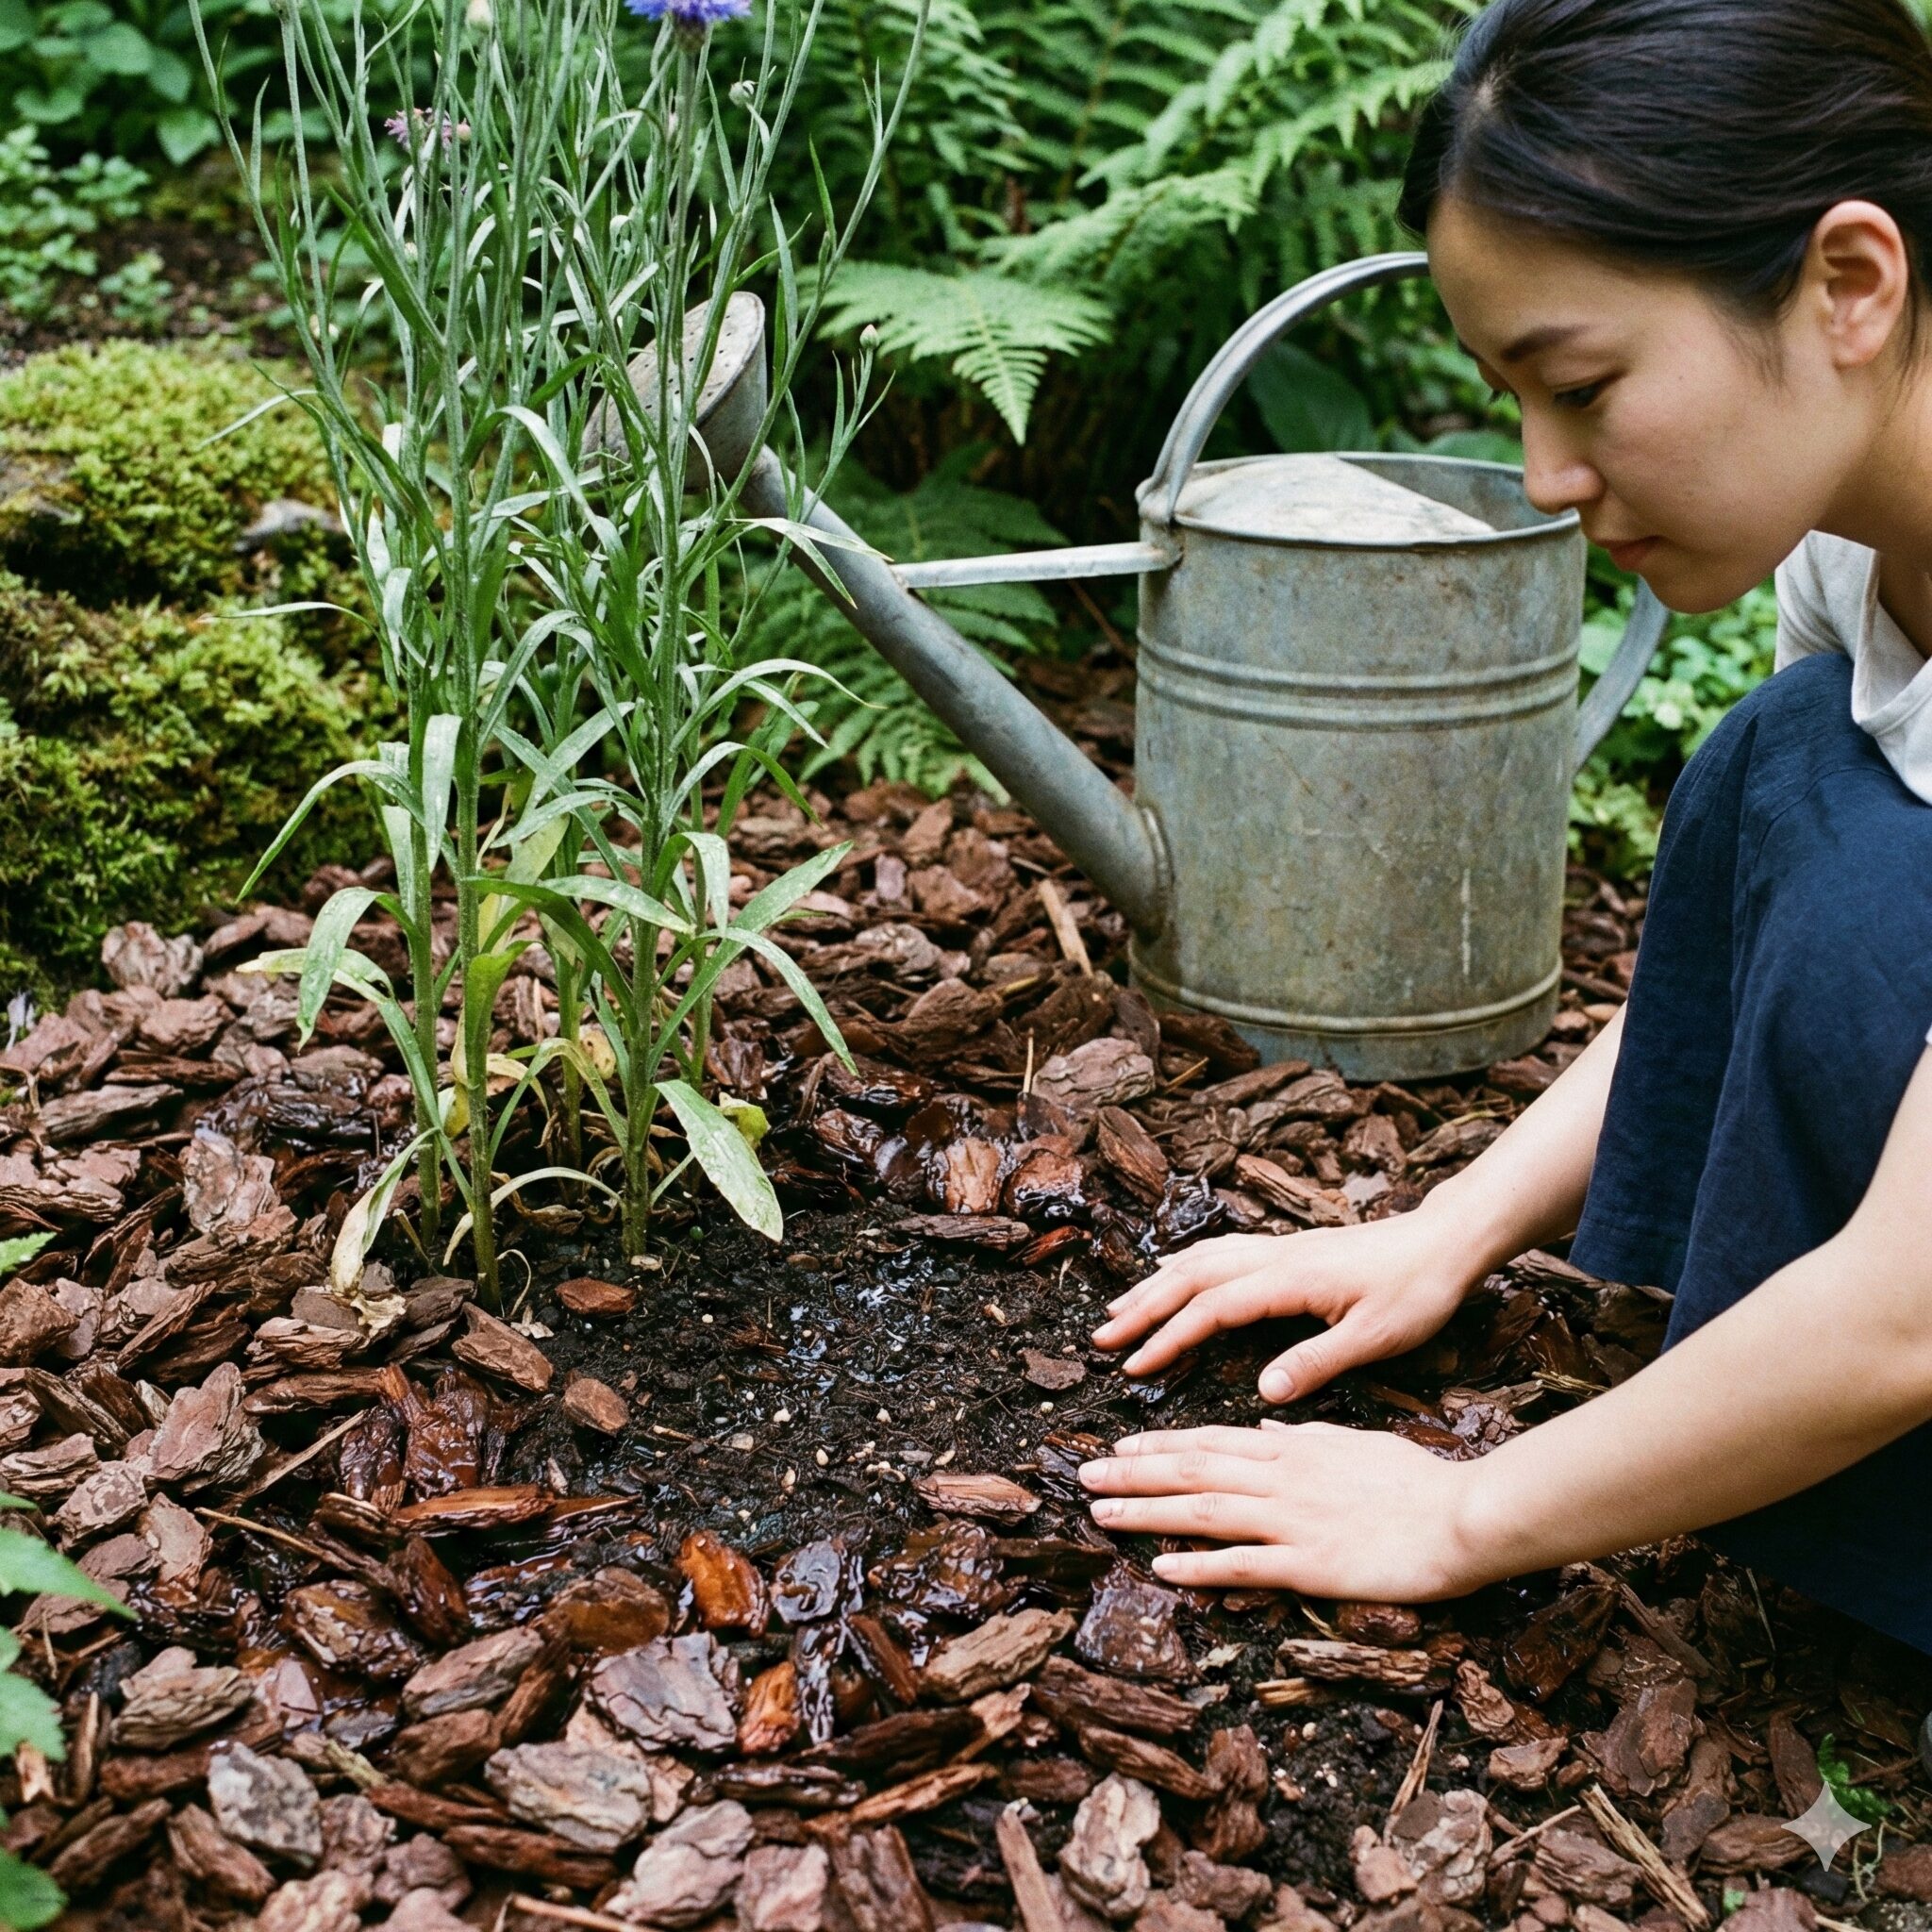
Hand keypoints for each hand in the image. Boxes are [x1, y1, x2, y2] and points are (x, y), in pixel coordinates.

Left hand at [1079, 1421, 1486, 1599]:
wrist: (1465, 1516)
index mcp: (1293, 1448)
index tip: (1119, 1446)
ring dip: (1146, 1513)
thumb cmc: (1418, 1482)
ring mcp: (1293, 1522)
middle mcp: (1282, 1479)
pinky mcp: (1311, 1565)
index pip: (1211, 1442)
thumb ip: (1306, 1439)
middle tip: (1083, 1477)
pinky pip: (1245, 1566)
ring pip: (1204, 1513)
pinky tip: (1162, 1567)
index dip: (1159, 1445)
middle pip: (1193, 1472)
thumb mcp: (1355, 1443)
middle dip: (1133, 1474)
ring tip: (1101, 1513)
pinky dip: (1200, 1567)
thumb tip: (1266, 1430)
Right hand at [1091, 1206, 1482, 1403]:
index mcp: (1288, 1280)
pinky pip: (1220, 1250)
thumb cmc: (1417, 1290)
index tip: (1132, 1366)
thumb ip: (1317, 1362)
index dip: (1167, 1338)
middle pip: (1190, 1275)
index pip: (1211, 1309)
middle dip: (1142, 1306)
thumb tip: (1262, 1392)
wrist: (1445, 1240)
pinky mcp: (1289, 1248)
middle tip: (1101, 1338)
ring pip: (1201, 1258)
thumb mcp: (1376, 1336)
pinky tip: (1175, 1275)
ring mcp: (1279, 1248)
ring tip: (1121, 1309)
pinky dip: (1186, 1264)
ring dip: (1157, 1283)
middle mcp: (1274, 1256)